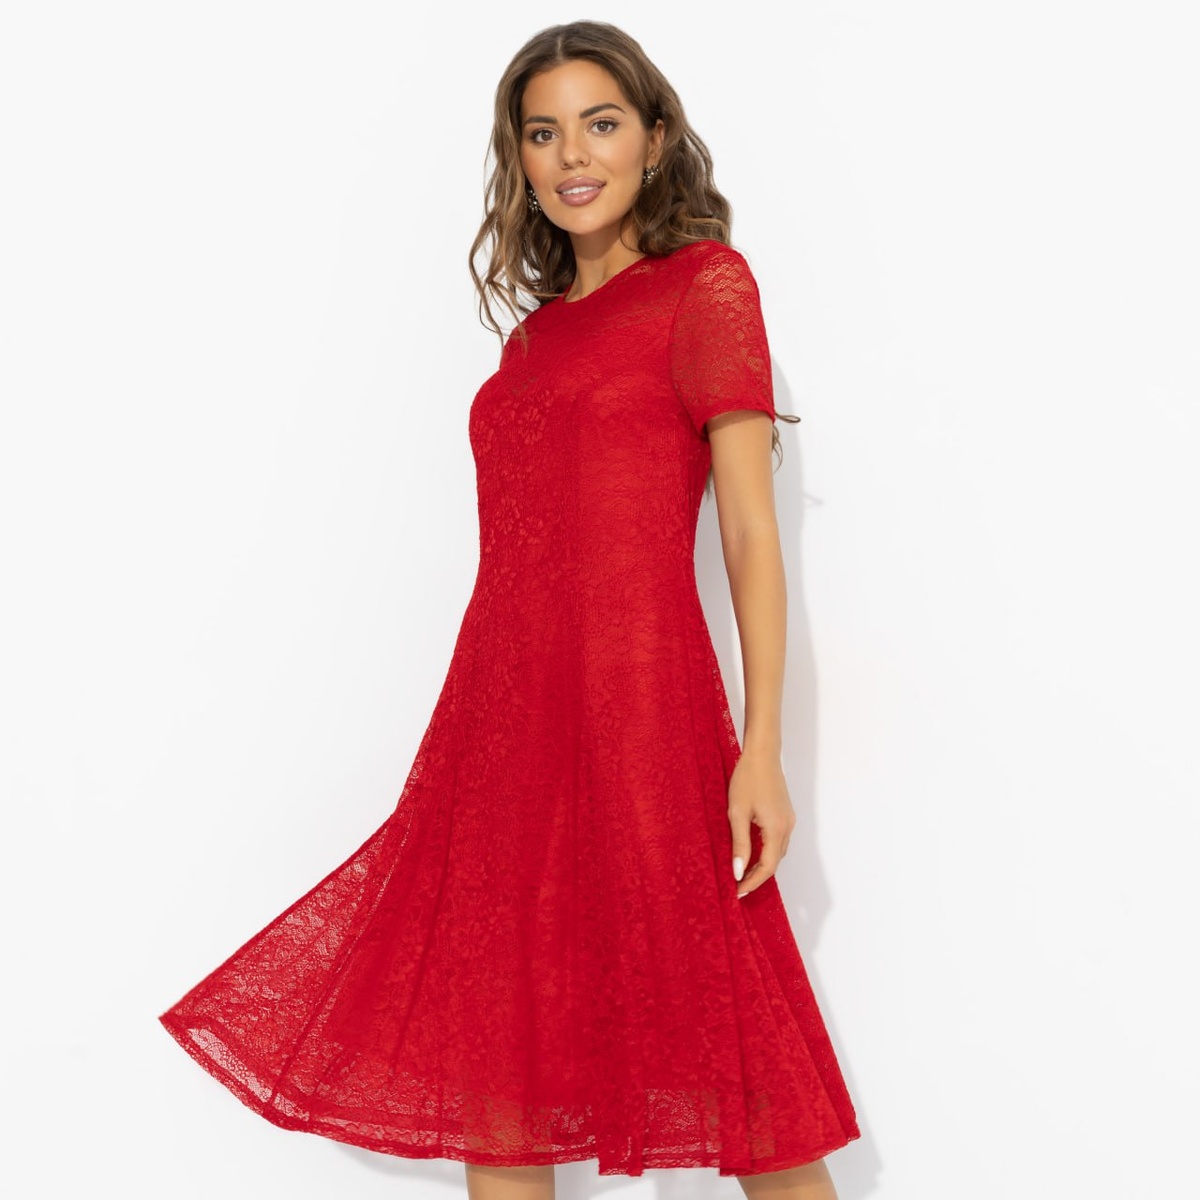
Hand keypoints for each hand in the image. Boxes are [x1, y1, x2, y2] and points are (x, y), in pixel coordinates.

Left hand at [727, 749, 794, 897]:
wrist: (762, 754)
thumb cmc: (747, 780)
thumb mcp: (737, 813)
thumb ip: (739, 844)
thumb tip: (738, 872)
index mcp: (776, 830)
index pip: (767, 867)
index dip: (752, 882)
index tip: (737, 892)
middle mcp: (787, 828)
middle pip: (774, 862)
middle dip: (757, 877)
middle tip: (738, 886)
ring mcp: (789, 820)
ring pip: (777, 852)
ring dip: (762, 865)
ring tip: (743, 873)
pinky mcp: (785, 814)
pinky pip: (778, 840)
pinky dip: (766, 852)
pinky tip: (752, 852)